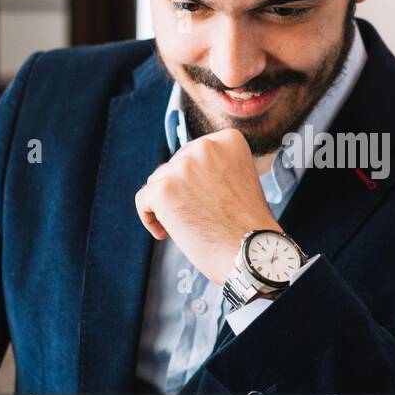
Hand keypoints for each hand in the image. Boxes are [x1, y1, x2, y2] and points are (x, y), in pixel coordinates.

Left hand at [134, 128, 280, 284]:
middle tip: (196, 215)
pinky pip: (143, 200)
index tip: (205, 199)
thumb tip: (184, 171)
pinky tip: (166, 233)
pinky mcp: (163, 190)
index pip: (194, 153)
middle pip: (174, 165)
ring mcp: (183, 167)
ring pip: (157, 182)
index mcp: (228, 140)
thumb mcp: (240, 179)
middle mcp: (205, 147)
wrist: (251, 253)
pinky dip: (150, 218)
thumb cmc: (248, 226)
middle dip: (180, 190)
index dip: (195, 178)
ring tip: (186, 225)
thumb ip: (216, 167)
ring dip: (166, 203)